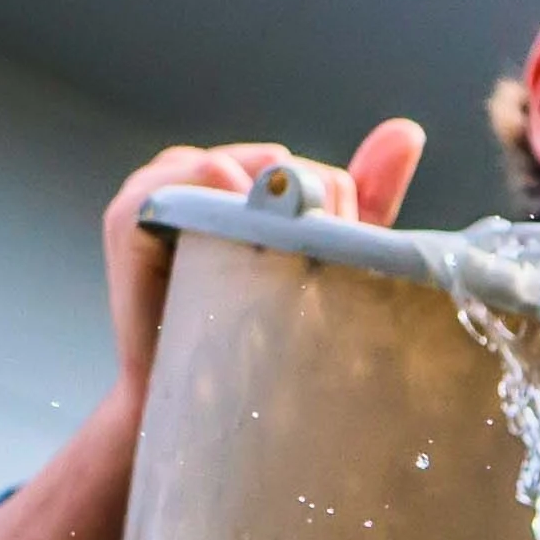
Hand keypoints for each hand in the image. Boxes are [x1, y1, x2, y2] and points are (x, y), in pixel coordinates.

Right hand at [102, 119, 427, 409]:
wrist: (194, 410)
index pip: (312, 175)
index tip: (331, 274)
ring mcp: (159, 188)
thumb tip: (409, 130)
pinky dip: (225, 203)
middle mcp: (198, 172)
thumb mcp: (326, 260)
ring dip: (270, 218)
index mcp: (241, 178)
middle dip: (305, 220)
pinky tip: (241, 244)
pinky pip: (191, 180)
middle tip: (303, 280)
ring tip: (275, 271)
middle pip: (281, 168)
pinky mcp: (130, 214)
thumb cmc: (262, 340)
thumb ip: (365, 198)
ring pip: (241, 170)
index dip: (335, 222)